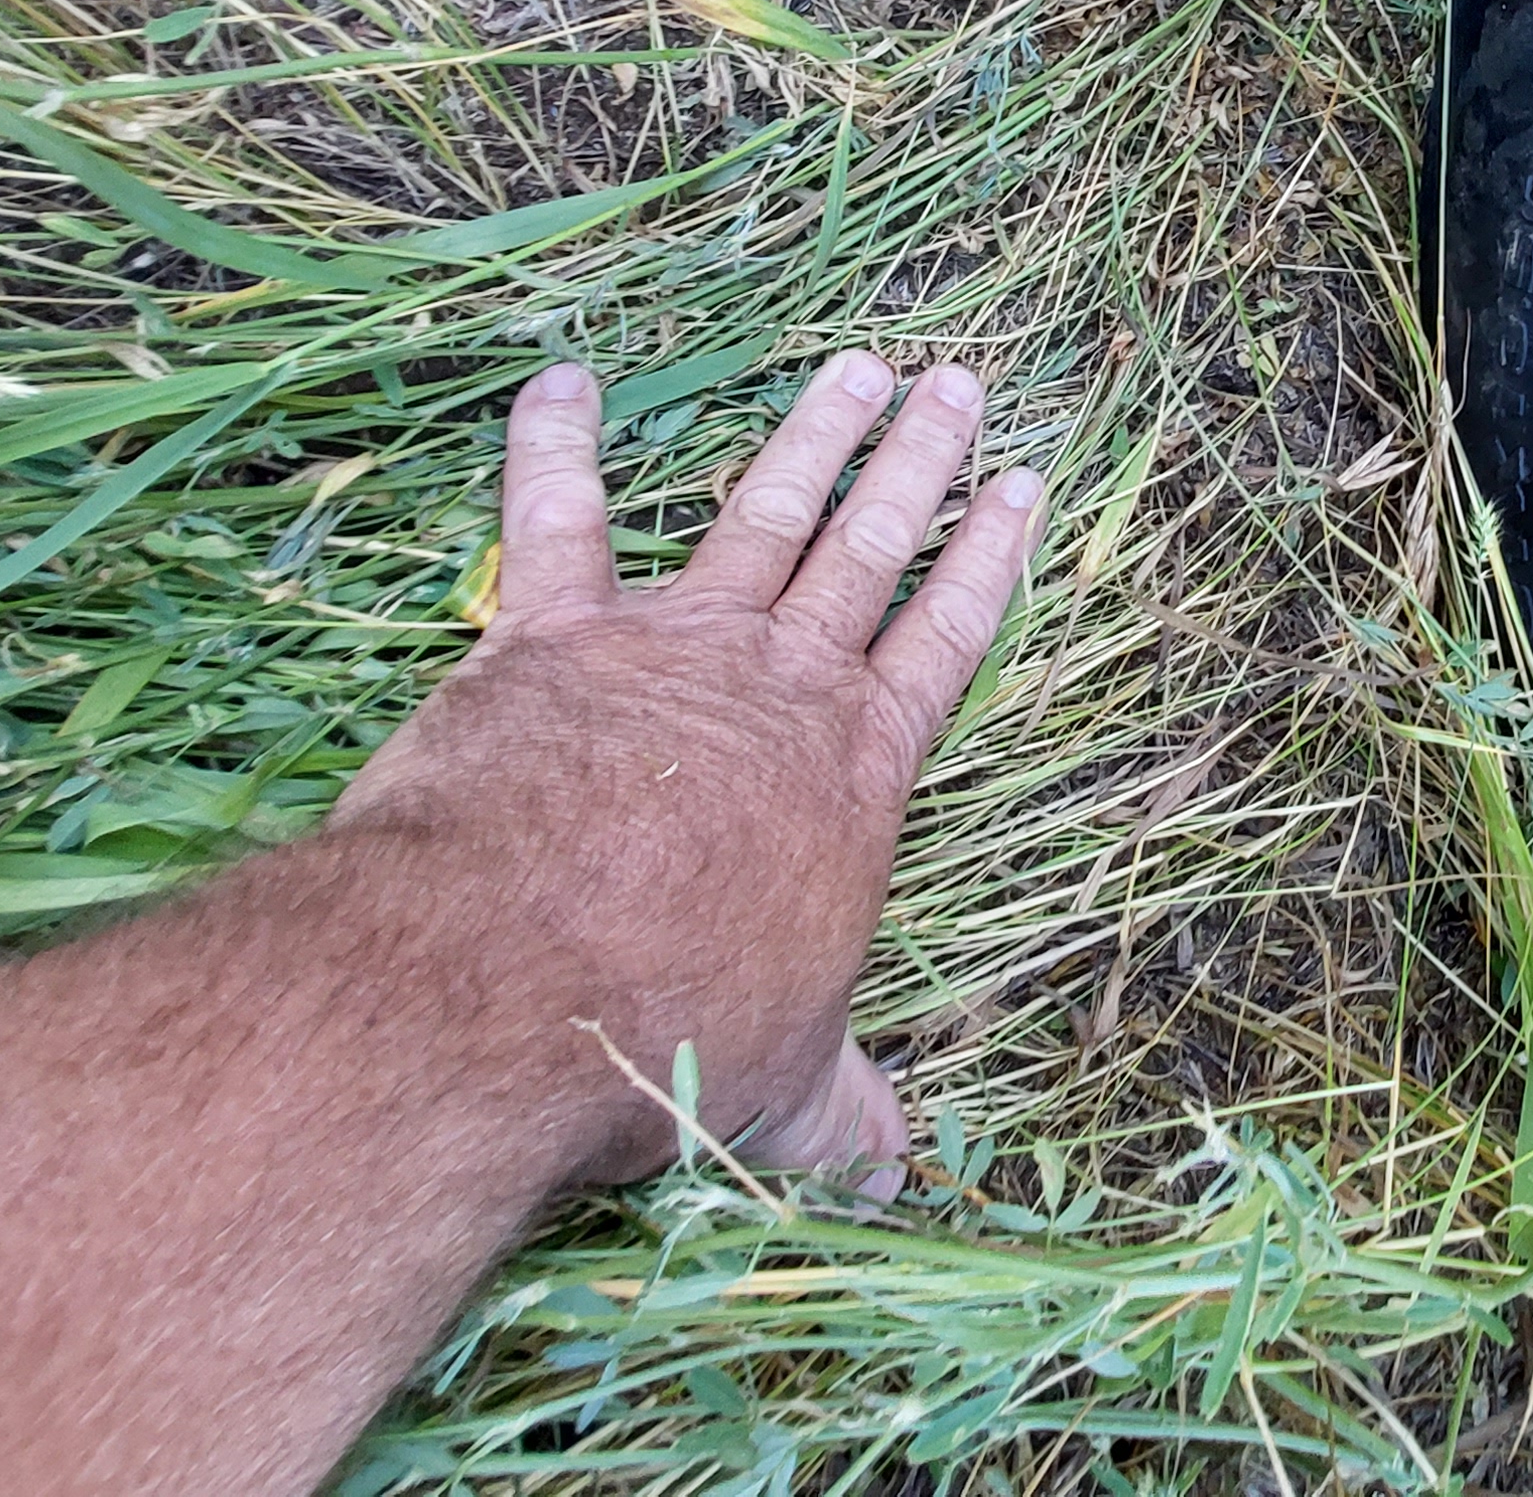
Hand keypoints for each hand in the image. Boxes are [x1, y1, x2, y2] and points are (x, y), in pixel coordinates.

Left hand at [329, 352, 1039, 1185]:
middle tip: (959, 379)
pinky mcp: (549, 638)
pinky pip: (552, 517)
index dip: (986, 560)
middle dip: (917, 462)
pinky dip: (554, 443)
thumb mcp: (784, 1086)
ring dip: (807, 434)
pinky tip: (561, 377)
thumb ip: (842, 1108)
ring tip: (854, 362)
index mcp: (854, 775)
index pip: (944, 642)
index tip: (1021, 480)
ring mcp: (667, 647)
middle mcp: (779, 687)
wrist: (511, 980)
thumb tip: (895, 1169)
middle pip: (868, 549)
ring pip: (758, 512)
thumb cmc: (669, 1033)